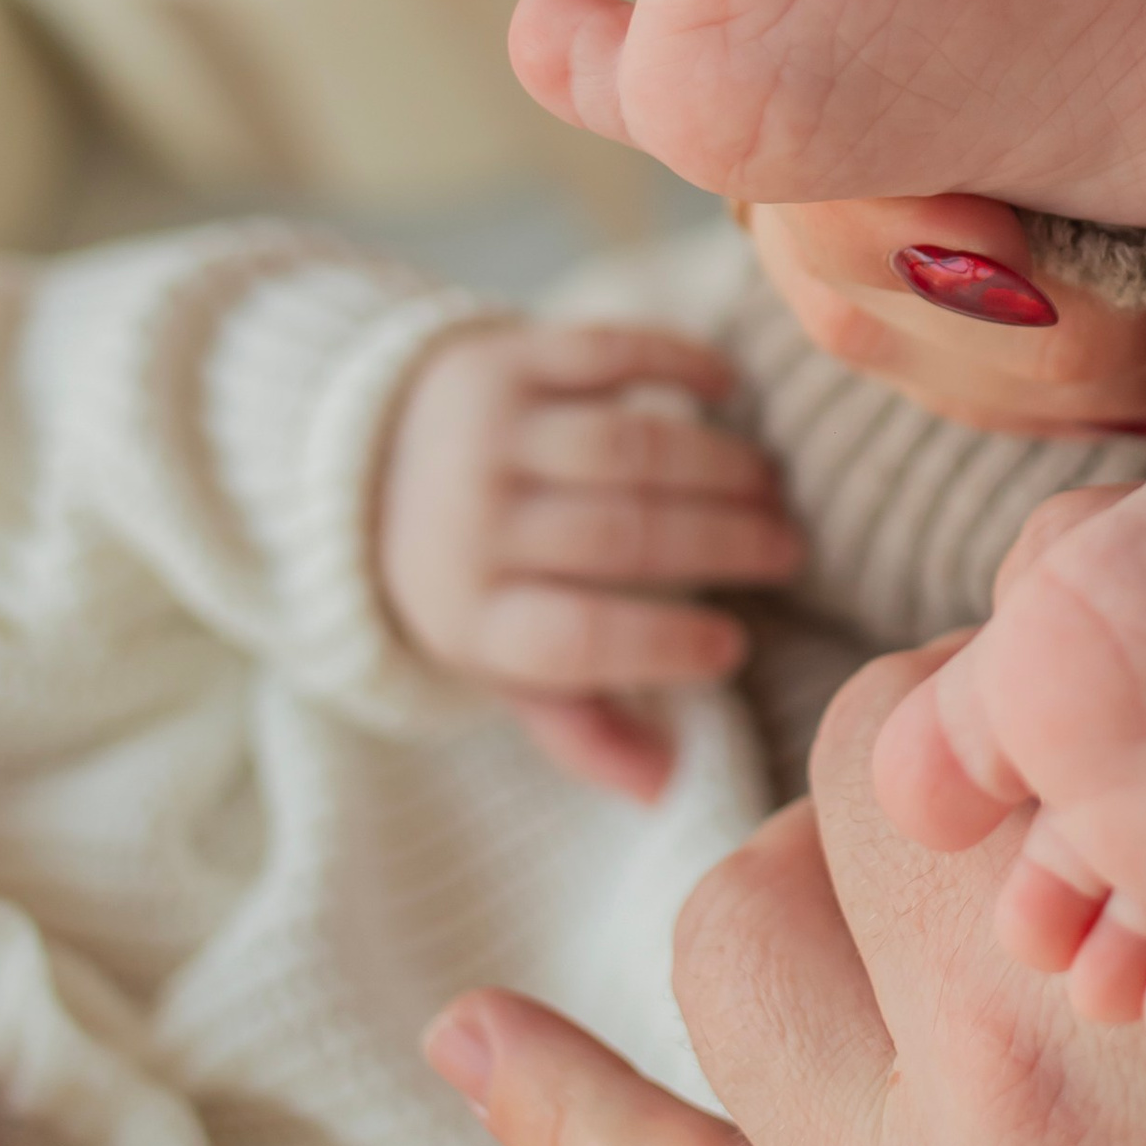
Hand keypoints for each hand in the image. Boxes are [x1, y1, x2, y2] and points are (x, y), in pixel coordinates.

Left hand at [377, 324, 798, 801]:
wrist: (360, 464)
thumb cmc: (471, 582)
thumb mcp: (503, 665)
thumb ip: (582, 726)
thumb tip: (666, 791)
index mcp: (469, 617)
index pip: (574, 638)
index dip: (663, 646)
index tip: (734, 646)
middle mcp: (468, 523)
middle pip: (617, 535)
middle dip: (722, 543)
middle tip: (786, 549)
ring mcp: (483, 433)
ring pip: (623, 446)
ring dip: (715, 465)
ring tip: (768, 488)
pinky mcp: (501, 358)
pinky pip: (603, 354)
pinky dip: (675, 364)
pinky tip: (728, 388)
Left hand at [426, 339, 1145, 1145]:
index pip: (1008, 650)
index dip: (1079, 642)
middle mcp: (1010, 1072)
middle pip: (853, 795)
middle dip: (956, 767)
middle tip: (1081, 805)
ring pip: (740, 968)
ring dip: (826, 914)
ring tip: (957, 932)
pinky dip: (561, 1110)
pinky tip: (476, 1034)